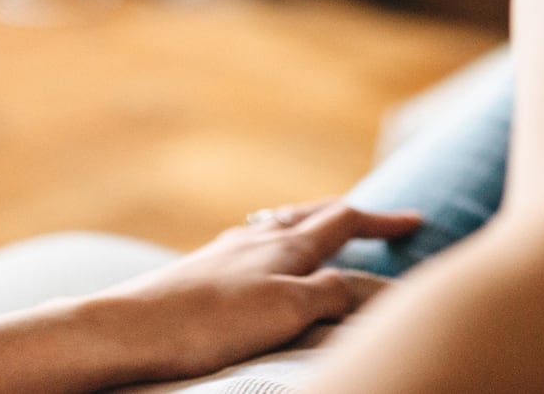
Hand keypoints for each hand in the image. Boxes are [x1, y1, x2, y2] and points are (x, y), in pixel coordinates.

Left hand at [99, 200, 421, 380]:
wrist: (128, 329)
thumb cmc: (209, 322)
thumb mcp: (288, 310)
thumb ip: (334, 293)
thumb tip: (375, 283)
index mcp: (286, 246)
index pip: (346, 220)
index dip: (383, 222)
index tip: (415, 221)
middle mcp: (257, 240)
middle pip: (312, 215)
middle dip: (349, 217)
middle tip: (375, 221)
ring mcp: (225, 253)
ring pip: (279, 228)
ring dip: (309, 226)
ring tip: (321, 233)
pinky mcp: (200, 273)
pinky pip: (251, 247)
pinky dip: (274, 247)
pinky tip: (259, 262)